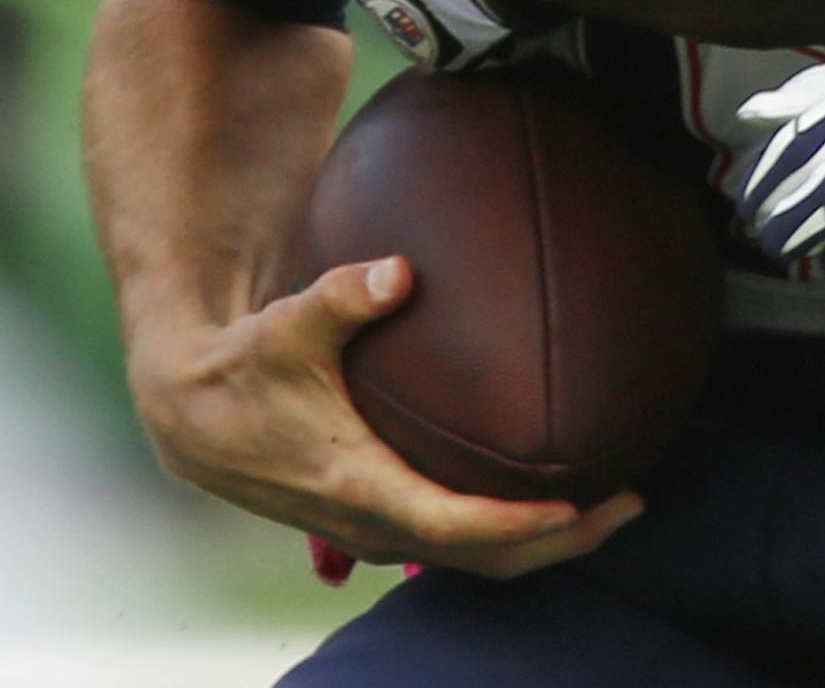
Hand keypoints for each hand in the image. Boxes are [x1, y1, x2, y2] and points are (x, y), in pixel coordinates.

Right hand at [128, 254, 642, 577]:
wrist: (194, 414)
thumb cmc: (248, 363)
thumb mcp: (290, 324)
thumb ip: (344, 295)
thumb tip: (400, 267)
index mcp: (358, 484)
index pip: (452, 523)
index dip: (518, 523)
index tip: (577, 505)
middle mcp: (371, 520)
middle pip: (480, 556)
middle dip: (559, 542)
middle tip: (630, 503)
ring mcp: (374, 526)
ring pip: (471, 556)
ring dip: (542, 542)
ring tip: (611, 504)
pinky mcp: (376, 514)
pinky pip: (455, 539)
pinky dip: (508, 528)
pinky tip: (547, 490)